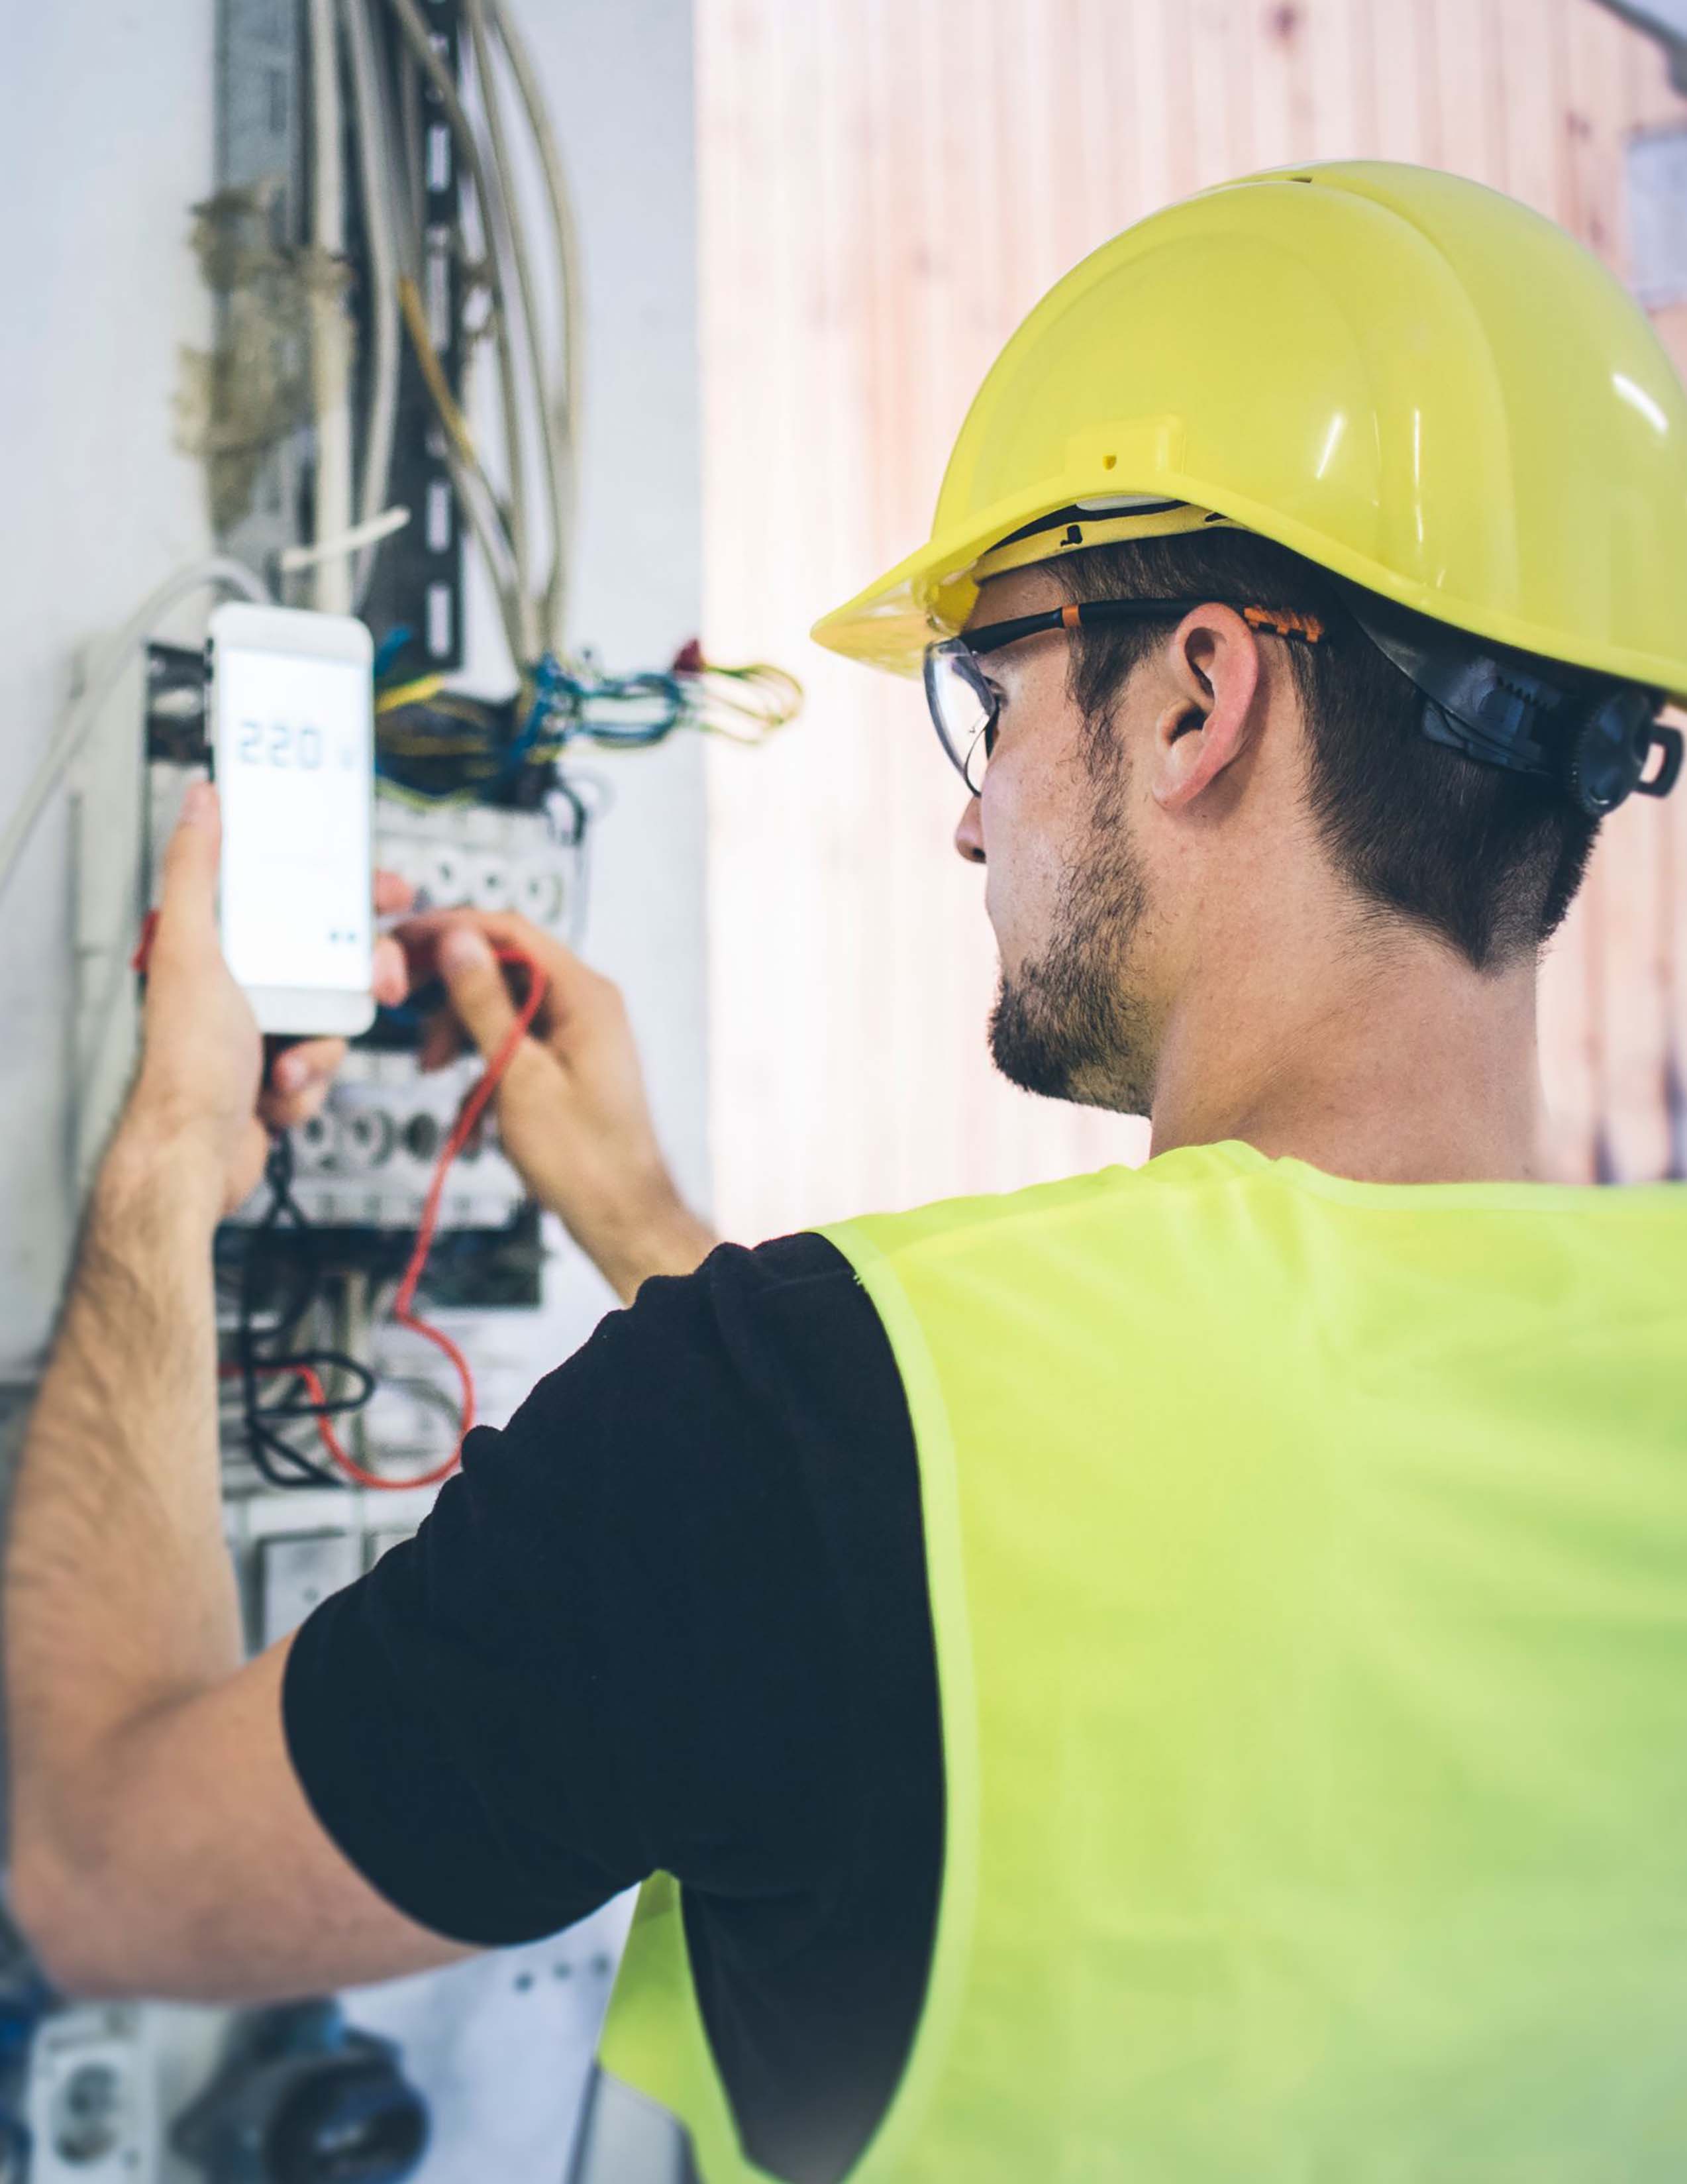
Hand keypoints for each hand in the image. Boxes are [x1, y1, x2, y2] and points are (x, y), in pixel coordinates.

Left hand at [120, 783, 408, 1217]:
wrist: (197, 1156)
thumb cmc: (187, 1064)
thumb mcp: (192, 948)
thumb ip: (198, 870)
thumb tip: (201, 800)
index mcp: (220, 946)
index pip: (295, 898)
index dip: (347, 889)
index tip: (388, 891)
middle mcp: (240, 985)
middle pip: (331, 959)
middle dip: (361, 977)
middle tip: (384, 981)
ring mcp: (262, 1032)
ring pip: (335, 1017)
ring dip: (322, 1045)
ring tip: (290, 1062)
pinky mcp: (278, 1074)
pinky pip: (325, 1065)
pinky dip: (308, 1082)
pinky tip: (274, 1092)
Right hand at [399, 911, 715, 1301]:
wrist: (620, 1215)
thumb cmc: (584, 1158)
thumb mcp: (518, 1074)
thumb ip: (485, 1003)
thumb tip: (458, 942)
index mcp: (584, 995)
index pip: (510, 931)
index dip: (451, 928)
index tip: (404, 940)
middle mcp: (586, 1004)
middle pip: (503, 967)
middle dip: (451, 993)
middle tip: (404, 1006)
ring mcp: (578, 1033)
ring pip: (503, 1008)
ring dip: (461, 1036)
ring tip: (435, 1070)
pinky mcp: (567, 1063)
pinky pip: (514, 1045)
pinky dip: (484, 1069)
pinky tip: (471, 1111)